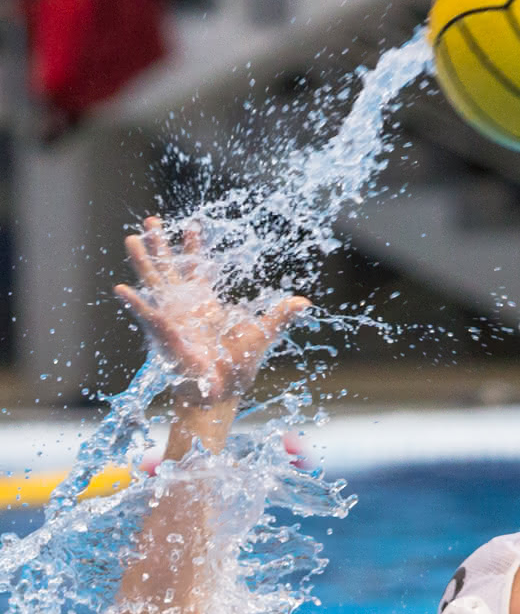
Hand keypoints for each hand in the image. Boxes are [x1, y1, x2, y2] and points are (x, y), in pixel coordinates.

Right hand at [114, 216, 310, 405]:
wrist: (220, 393)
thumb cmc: (236, 368)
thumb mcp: (261, 335)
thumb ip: (278, 317)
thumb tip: (304, 302)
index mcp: (205, 304)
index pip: (198, 268)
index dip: (194, 247)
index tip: (192, 224)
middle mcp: (185, 307)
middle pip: (169, 268)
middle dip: (161, 244)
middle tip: (152, 220)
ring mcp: (171, 318)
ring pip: (153, 283)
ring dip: (142, 262)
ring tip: (132, 238)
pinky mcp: (165, 334)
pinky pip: (147, 316)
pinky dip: (135, 303)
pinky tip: (121, 289)